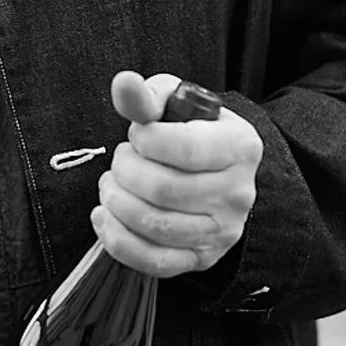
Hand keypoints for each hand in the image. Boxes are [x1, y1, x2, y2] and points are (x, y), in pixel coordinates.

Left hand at [92, 70, 262, 277]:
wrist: (213, 172)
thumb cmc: (189, 132)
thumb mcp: (175, 103)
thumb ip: (147, 95)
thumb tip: (123, 84)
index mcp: (241, 146)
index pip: (184, 148)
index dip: (145, 140)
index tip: (138, 134)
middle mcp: (238, 192)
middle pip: (163, 190)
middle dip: (124, 171)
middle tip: (120, 160)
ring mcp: (223, 231)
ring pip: (154, 225)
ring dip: (116, 202)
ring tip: (112, 185)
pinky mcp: (202, 258)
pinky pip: (153, 262)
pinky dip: (117, 240)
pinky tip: (105, 216)